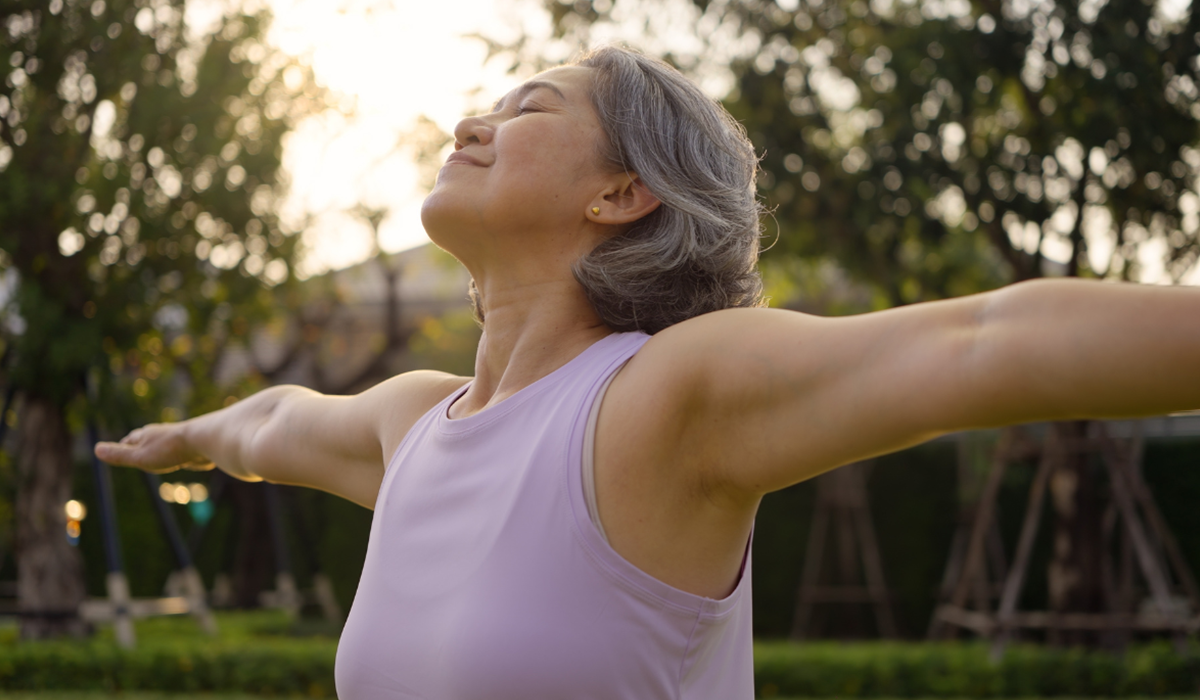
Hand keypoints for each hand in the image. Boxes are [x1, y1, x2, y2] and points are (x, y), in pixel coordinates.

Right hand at [94, 423, 213, 473]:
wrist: (203, 441)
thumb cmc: (169, 450)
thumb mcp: (140, 456)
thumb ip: (120, 455)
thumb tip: (96, 449)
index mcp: (146, 436)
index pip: (129, 441)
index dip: (122, 446)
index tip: (115, 448)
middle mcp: (160, 435)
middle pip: (145, 440)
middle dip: (138, 444)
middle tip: (132, 447)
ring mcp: (176, 440)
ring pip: (162, 445)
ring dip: (157, 448)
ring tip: (154, 453)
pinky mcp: (190, 447)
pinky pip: (179, 451)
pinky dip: (174, 454)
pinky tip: (180, 457)